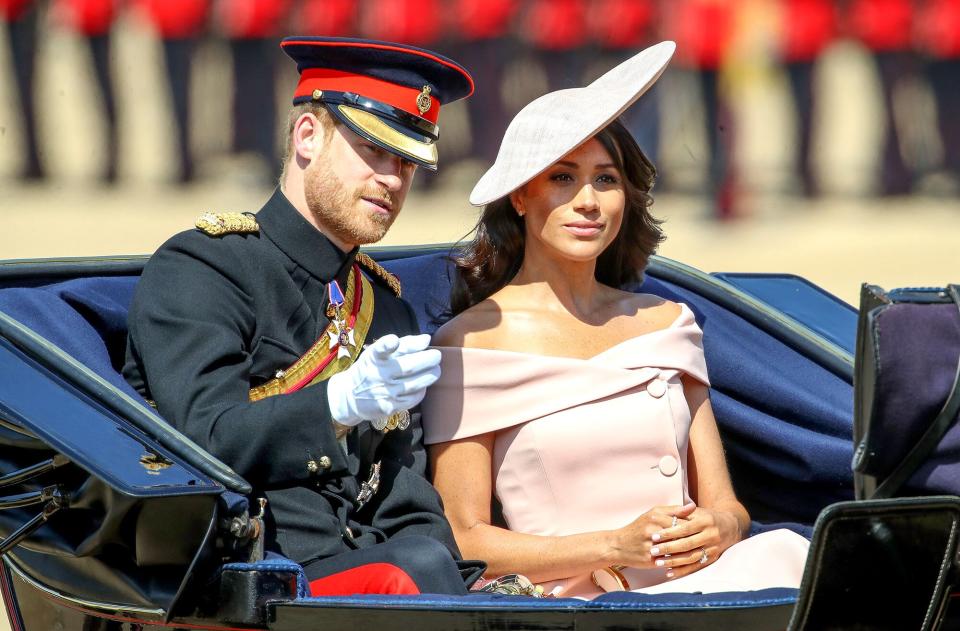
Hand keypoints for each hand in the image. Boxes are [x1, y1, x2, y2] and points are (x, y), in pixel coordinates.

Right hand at [326, 334, 440, 426]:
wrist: (350, 397)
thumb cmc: (371, 369)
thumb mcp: (378, 353)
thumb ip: (403, 344)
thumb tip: (426, 339)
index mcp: (373, 358)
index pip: (381, 349)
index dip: (388, 344)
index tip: (397, 340)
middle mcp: (377, 374)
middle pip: (408, 367)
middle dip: (428, 359)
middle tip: (437, 355)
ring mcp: (383, 392)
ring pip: (415, 384)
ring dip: (430, 375)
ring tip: (436, 369)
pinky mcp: (389, 407)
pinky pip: (412, 398)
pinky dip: (421, 390)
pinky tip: (423, 385)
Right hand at [606, 503, 696, 568]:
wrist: (618, 545)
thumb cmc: (638, 528)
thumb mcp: (653, 514)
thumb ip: (674, 510)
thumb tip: (693, 506)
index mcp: (655, 516)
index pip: (682, 521)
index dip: (695, 526)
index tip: (704, 528)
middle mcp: (653, 530)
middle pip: (681, 535)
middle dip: (693, 539)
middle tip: (704, 541)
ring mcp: (651, 545)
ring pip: (677, 549)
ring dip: (688, 551)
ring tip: (697, 550)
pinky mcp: (650, 559)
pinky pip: (669, 560)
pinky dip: (679, 560)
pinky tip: (687, 560)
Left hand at [648, 504, 741, 579]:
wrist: (731, 526)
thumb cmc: (707, 517)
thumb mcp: (697, 512)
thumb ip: (680, 514)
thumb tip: (658, 515)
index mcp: (705, 522)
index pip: (684, 529)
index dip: (668, 533)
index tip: (654, 536)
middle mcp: (710, 536)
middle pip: (687, 544)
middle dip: (668, 548)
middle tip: (652, 550)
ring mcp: (713, 549)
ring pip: (691, 557)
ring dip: (673, 562)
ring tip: (658, 563)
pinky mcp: (712, 559)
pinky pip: (696, 567)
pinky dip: (682, 571)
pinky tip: (669, 573)